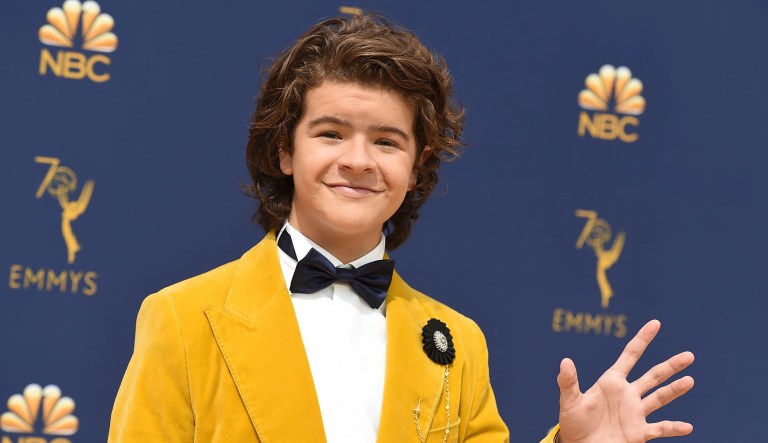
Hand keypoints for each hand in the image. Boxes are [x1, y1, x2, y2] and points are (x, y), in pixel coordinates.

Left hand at [556, 320, 694, 442]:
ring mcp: (635, 413)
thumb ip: (568, 382)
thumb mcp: (569, 401)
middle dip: (670, 366)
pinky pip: (659, 428)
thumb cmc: (573, 422)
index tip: (655, 324)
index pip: (630, 356)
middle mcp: (627, 394)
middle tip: (689, 355)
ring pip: (660, 398)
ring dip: (675, 390)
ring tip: (689, 380)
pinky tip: (687, 427)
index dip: (642, 339)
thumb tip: (565, 361)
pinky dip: (673, 428)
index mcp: (612, 382)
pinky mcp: (639, 432)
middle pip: (653, 376)